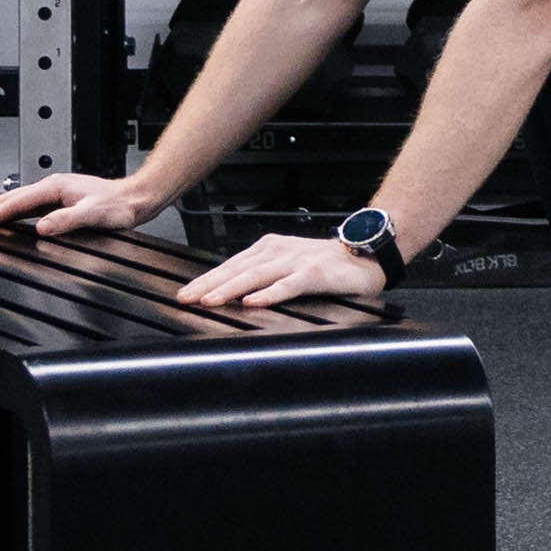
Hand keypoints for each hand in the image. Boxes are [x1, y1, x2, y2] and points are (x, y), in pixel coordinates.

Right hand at [0, 170, 172, 241]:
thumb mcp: (94, 214)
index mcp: (54, 187)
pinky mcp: (56, 203)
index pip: (15, 203)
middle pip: (7, 199)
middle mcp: (50, 187)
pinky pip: (22, 209)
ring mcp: (52, 194)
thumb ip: (68, 220)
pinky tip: (1, 222)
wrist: (136, 199)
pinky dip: (6, 215)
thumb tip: (42, 226)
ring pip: (12, 203)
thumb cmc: (120, 206)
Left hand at [174, 230, 391, 313]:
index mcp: (268, 249)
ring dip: (230, 288)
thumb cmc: (328, 263)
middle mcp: (278, 251)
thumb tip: (234, 294)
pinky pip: (288, 285)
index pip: (230, 266)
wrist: (366, 253)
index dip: (206, 280)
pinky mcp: (315, 273)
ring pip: (256, 275)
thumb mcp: (289, 264)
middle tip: (186, 298)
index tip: (185, 293)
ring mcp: (296, 261)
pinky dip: (270, 293)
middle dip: (208, 284)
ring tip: (210, 300)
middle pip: (237, 269)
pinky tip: (254, 302)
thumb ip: (264, 275)